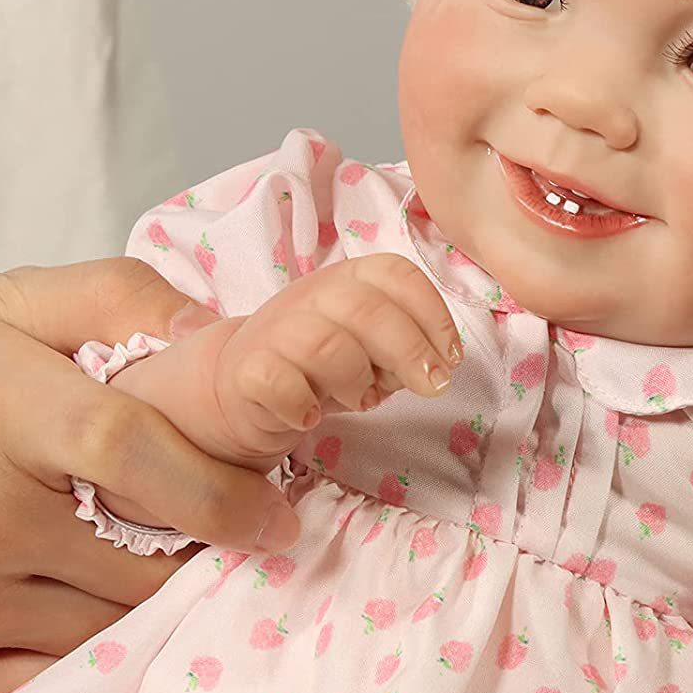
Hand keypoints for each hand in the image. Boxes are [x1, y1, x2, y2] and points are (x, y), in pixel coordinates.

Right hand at [0, 258, 295, 692]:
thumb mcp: (7, 298)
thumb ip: (122, 300)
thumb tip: (221, 340)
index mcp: (5, 413)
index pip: (147, 462)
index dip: (229, 496)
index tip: (276, 515)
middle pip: (142, 567)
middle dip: (198, 558)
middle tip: (216, 541)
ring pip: (105, 634)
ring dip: (145, 611)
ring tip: (151, 573)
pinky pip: (42, 688)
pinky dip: (82, 660)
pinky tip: (86, 615)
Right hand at [109, 254, 462, 482]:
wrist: (241, 384)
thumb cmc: (323, 365)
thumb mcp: (373, 347)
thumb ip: (406, 345)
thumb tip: (439, 366)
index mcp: (350, 279)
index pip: (397, 275)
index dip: (433, 314)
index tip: (450, 357)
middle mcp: (312, 295)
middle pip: (367, 309)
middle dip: (408, 351)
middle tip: (430, 387)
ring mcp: (275, 330)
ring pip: (327, 346)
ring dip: (357, 382)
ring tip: (360, 402)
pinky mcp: (246, 370)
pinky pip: (279, 383)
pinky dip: (303, 405)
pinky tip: (311, 417)